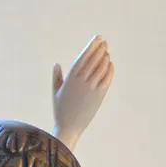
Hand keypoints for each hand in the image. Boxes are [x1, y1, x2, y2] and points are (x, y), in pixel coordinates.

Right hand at [52, 36, 113, 151]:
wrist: (69, 128)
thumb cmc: (61, 111)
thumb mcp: (56, 93)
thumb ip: (56, 78)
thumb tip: (56, 64)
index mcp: (70, 79)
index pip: (83, 57)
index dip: (91, 46)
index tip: (97, 39)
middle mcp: (81, 81)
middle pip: (94, 60)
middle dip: (100, 49)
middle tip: (104, 43)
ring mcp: (91, 88)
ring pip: (102, 67)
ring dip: (105, 58)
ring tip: (106, 53)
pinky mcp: (99, 95)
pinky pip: (107, 78)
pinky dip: (110, 69)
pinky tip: (110, 64)